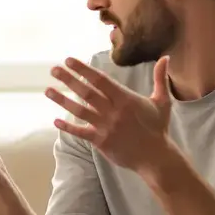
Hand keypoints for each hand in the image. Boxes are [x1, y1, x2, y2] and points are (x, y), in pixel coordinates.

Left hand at [44, 55, 173, 175]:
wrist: (156, 157)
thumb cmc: (158, 128)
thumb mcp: (162, 102)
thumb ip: (160, 79)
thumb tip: (166, 57)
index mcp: (125, 99)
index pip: (100, 80)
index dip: (83, 69)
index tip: (69, 61)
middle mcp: (113, 111)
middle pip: (86, 92)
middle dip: (68, 79)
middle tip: (53, 69)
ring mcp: (106, 127)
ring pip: (79, 110)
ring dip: (62, 100)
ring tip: (48, 90)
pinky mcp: (101, 142)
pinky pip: (81, 133)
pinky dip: (68, 127)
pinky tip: (55, 121)